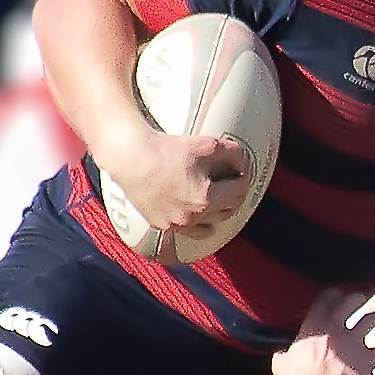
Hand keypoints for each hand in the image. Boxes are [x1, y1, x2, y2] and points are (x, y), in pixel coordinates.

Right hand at [99, 127, 253, 232]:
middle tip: (232, 183)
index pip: (240, 191)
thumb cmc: (164, 151)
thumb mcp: (206, 145)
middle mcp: (193, 217)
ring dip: (215, 215)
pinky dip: (192, 222)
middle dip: (233, 196)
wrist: (130, 157)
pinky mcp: (159, 224)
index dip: (245, 177)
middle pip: (227, 211)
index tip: (243, 170)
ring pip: (207, 227)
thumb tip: (244, 161)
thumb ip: (232, 154)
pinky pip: (184, 230)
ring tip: (215, 202)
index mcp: (207, 199)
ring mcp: (175, 224)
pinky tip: (192, 212)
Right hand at [270, 289, 374, 374]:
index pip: (324, 301)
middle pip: (349, 303)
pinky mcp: (367, 358)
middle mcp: (336, 329)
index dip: (330, 294)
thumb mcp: (282, 364)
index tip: (334, 292)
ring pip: (370, 320)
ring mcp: (354, 342)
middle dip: (355, 298)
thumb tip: (280, 355)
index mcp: (314, 327)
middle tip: (358, 296)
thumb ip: (283, 355)